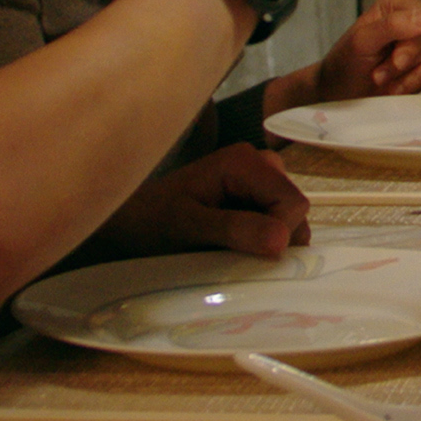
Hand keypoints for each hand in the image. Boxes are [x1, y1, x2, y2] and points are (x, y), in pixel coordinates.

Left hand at [106, 143, 307, 259]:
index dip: (281, 234)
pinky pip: (274, 224)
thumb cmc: (149, 222)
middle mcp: (257, 164)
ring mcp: (256, 181)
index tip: (252, 258)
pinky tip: (233, 251)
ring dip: (267, 243)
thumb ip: (234, 229)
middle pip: (293, 210)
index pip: (292, 202)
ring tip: (230, 255)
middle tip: (238, 259)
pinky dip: (261, 243)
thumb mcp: (188, 228)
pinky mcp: (252, 198)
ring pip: (286, 220)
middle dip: (275, 239)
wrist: (126, 224)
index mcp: (244, 162)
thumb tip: (281, 240)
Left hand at [311, 0, 420, 101]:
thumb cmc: (345, 63)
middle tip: (380, 76)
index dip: (411, 44)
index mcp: (398, 6)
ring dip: (415, 78)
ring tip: (392, 87)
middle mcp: (415, 22)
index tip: (394, 62)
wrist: (341, 92)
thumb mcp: (361, 42)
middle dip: (406, 66)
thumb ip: (391, 26)